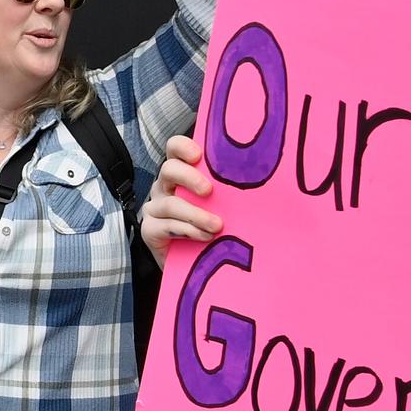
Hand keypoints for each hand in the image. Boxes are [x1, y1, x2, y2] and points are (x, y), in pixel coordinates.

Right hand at [141, 134, 222, 254]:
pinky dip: (188, 230)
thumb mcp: (222, 205)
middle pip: (168, 169)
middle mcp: (164, 187)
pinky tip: (205, 236)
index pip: (174, 149)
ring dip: (196, 214)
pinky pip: (166, 226)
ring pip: (170, 203)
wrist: (196, 263)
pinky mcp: (149, 229)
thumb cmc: (213, 229)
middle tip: (208, 190)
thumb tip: (260, 180)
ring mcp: (154, 208)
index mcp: (180, 174)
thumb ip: (229, 192)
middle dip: (189, 177)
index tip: (198, 155)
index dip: (182, 147)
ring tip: (216, 225)